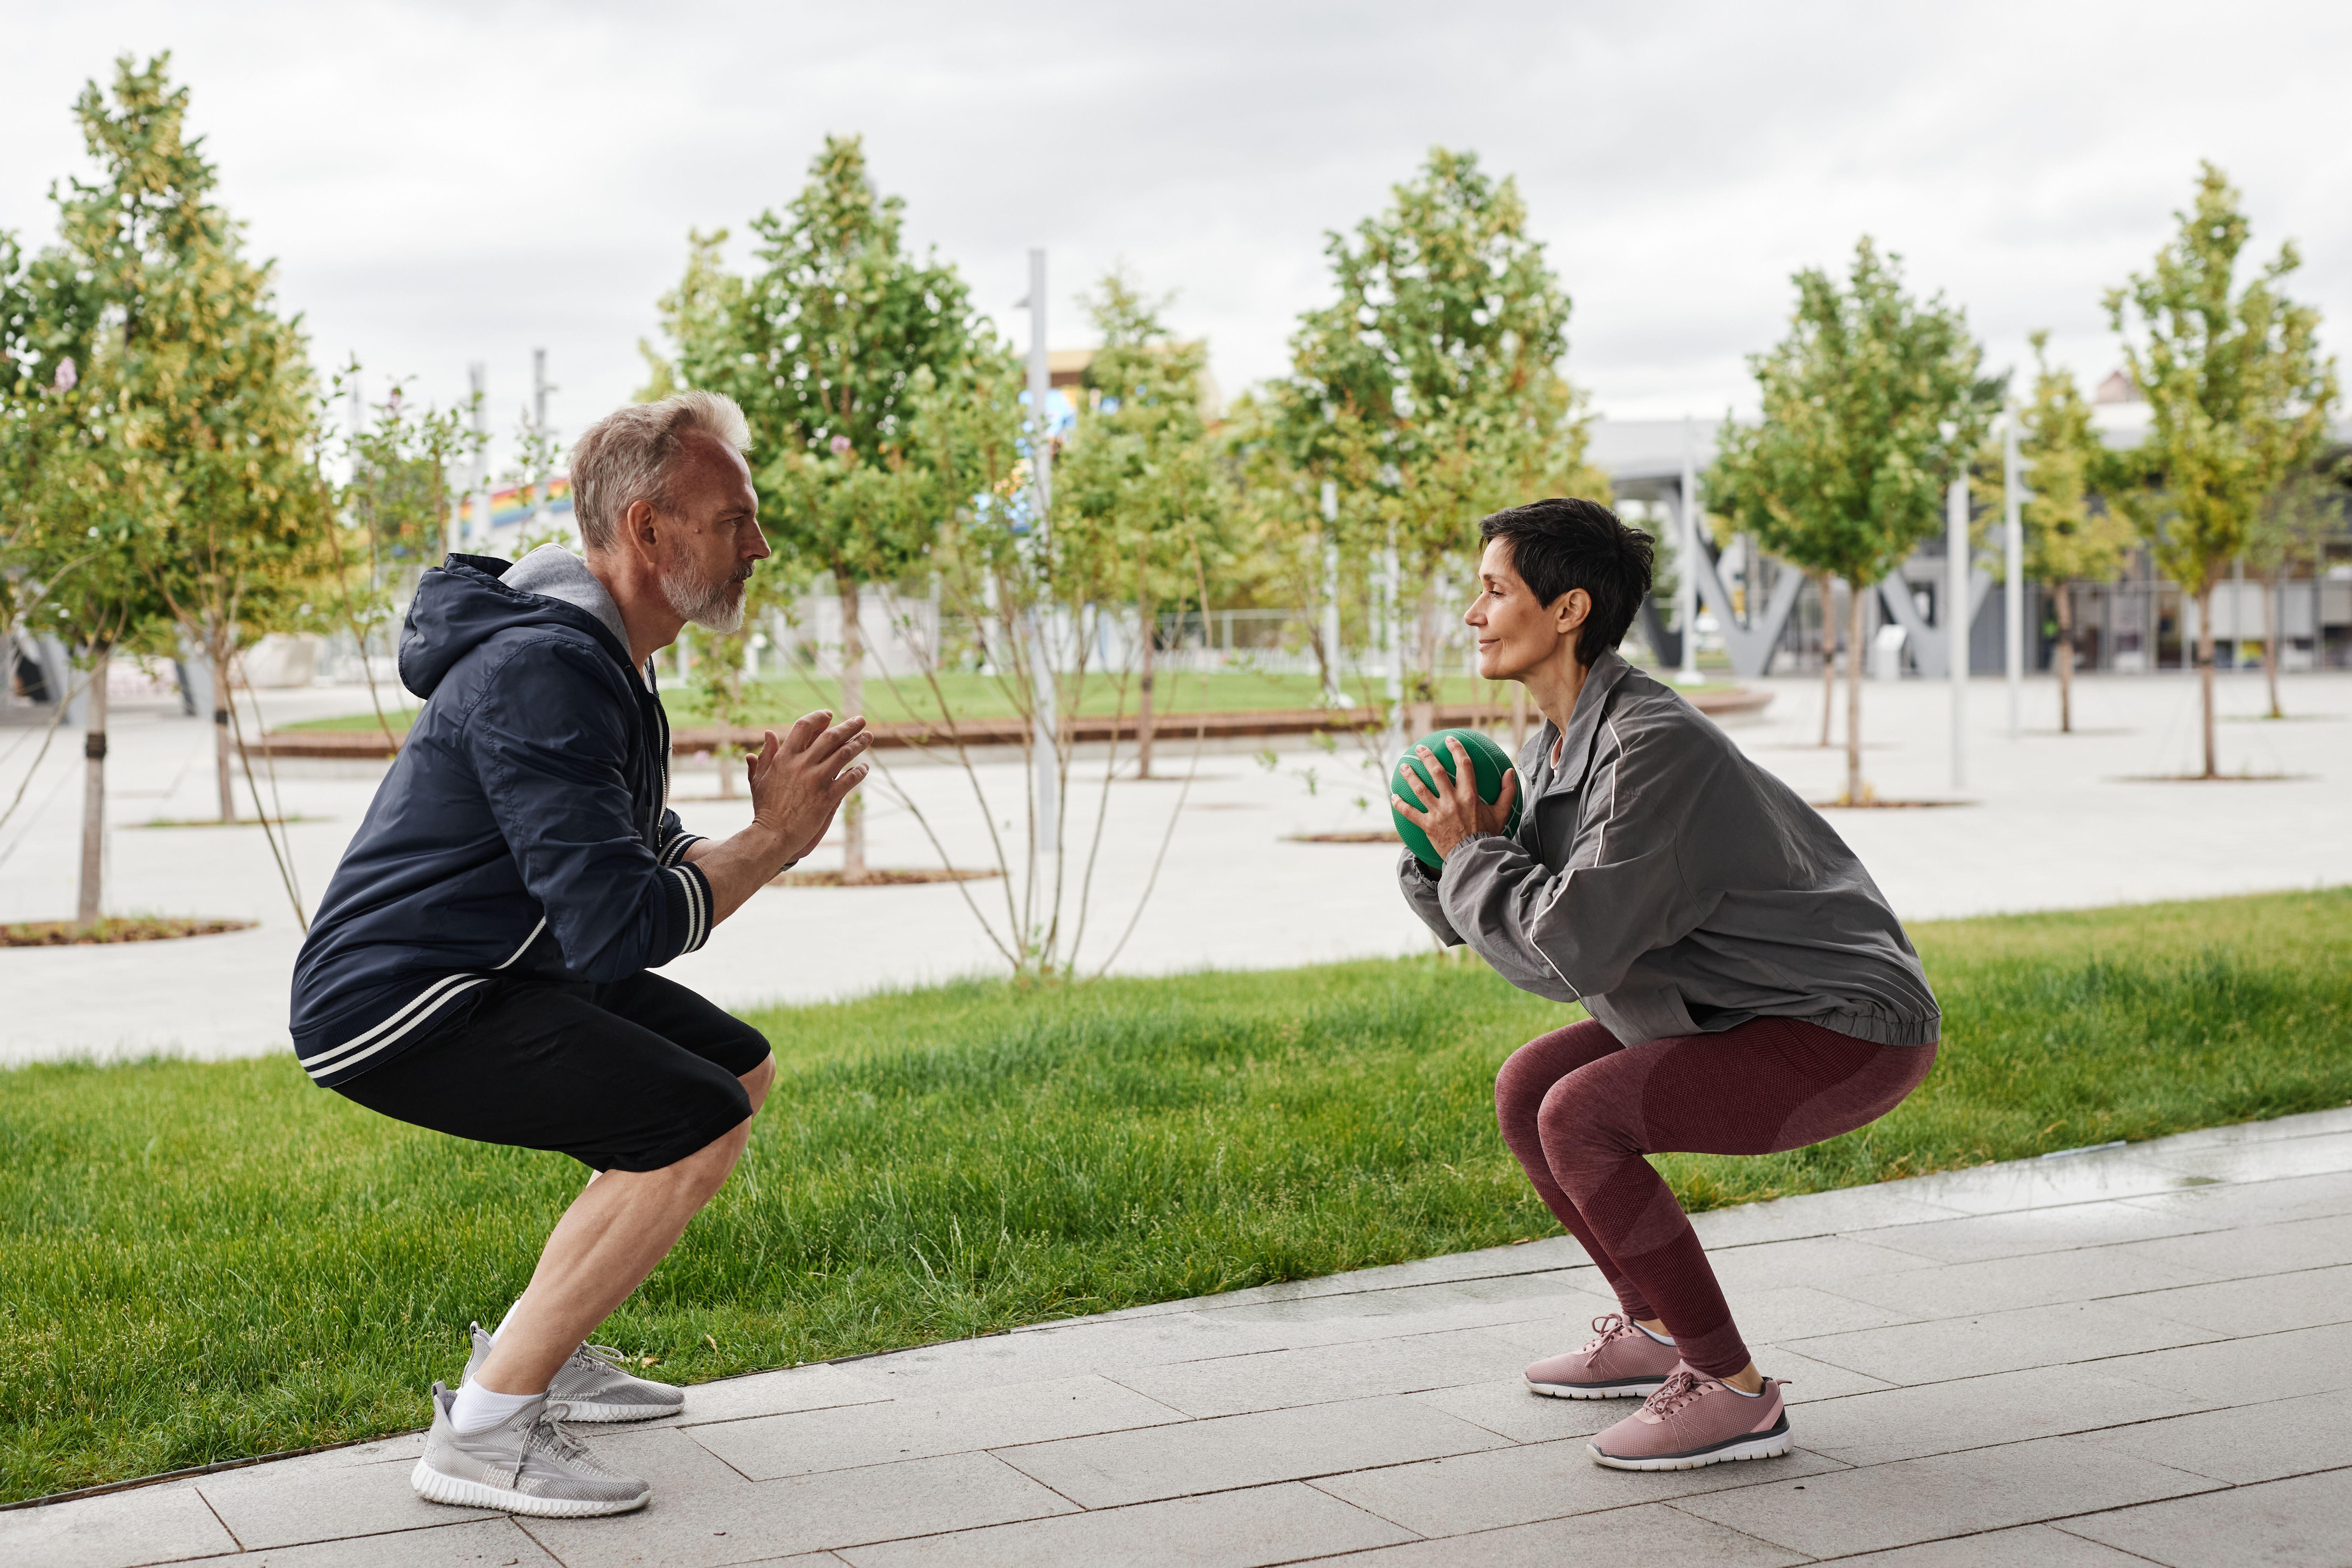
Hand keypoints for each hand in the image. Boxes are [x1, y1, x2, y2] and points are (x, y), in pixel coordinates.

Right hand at [746, 709, 869, 863]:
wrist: (772, 835)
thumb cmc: (765, 808)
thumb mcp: (759, 779)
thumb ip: (765, 755)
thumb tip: (768, 734)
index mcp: (784, 757)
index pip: (804, 726)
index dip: (818, 718)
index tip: (829, 715)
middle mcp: (801, 764)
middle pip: (830, 737)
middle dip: (848, 726)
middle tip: (861, 720)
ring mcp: (815, 780)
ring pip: (844, 754)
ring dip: (859, 743)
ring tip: (868, 737)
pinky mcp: (827, 798)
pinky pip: (849, 779)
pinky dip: (859, 772)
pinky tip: (864, 768)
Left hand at [1391, 737, 1517, 861]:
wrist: (1474, 858)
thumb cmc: (1488, 835)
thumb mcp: (1501, 813)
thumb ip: (1507, 791)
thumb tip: (1510, 771)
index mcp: (1470, 795)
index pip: (1463, 765)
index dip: (1456, 749)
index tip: (1450, 740)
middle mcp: (1452, 801)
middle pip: (1436, 772)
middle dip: (1427, 757)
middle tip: (1420, 748)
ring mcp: (1438, 813)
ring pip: (1419, 789)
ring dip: (1410, 776)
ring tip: (1404, 766)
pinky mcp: (1427, 826)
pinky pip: (1410, 813)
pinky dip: (1400, 804)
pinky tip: (1393, 797)